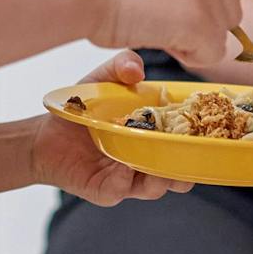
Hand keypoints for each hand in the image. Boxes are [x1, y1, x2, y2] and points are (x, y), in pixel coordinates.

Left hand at [30, 51, 190, 206]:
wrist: (46, 134)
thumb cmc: (82, 107)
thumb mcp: (103, 79)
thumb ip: (121, 64)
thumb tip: (136, 70)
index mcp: (154, 133)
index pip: (185, 141)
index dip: (198, 139)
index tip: (206, 130)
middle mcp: (147, 158)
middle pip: (178, 173)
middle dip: (187, 169)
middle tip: (189, 158)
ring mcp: (128, 177)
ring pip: (155, 187)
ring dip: (161, 178)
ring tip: (160, 166)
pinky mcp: (106, 189)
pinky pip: (121, 189)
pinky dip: (124, 179)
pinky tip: (123, 167)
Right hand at [83, 0, 243, 65]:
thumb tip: (215, 16)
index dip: (201, 11)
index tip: (168, 9)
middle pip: (231, 17)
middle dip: (202, 27)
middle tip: (161, 20)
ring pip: (220, 38)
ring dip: (192, 43)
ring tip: (156, 26)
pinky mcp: (201, 23)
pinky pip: (210, 56)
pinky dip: (186, 56)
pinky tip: (157, 37)